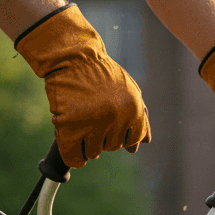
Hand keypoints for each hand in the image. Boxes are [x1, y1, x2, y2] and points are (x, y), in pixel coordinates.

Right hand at [15, 4, 150, 167]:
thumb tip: (144, 142)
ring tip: (80, 127)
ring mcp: (92, 122)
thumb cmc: (101, 74)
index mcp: (133, 110)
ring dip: (87, 145)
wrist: (72, 57)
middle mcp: (116, 118)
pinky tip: (74, 155)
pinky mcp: (69, 125)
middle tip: (92, 121)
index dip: (121, 137)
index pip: (133, 140)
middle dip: (102, 137)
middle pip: (112, 146)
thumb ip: (139, 116)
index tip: (110, 129)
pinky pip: (74, 155)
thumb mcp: (129, 91)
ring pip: (94, 152)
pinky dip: (74, 157)